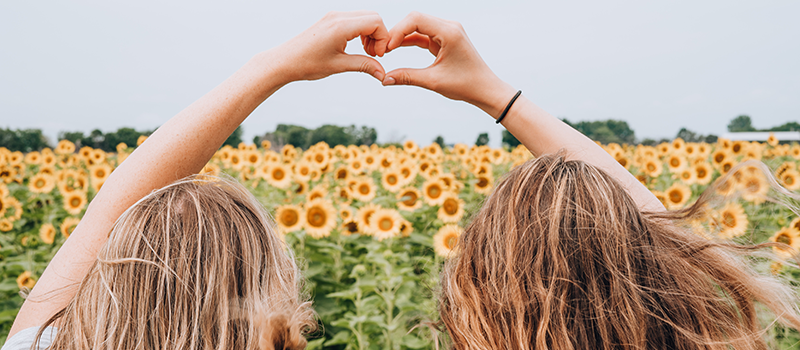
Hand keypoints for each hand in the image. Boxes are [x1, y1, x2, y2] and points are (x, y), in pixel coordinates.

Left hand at [265, 11, 389, 83]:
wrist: (285, 61)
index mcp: (341, 26)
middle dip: (379, 36)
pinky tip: (357, 47)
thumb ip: (364, 65)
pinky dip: (361, 32)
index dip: (383, 39)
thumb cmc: (307, 63)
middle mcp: (338, 16)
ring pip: (365, 17)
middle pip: (373, 17)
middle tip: (373, 55)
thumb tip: (382, 73)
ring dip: (371, 34)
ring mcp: (334, 16)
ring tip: (366, 53)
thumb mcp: (339, 66)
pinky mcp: (331, 20)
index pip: (376, 22)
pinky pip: (355, 20)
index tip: (377, 56)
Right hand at [381, 12, 516, 118]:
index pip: (416, 19)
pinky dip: (409, 41)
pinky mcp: (445, 39)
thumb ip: (407, 77)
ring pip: (418, 26)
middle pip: (415, 19)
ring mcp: (447, 31)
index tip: (386, 48)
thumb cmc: (466, 85)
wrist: (485, 89)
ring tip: (385, 50)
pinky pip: (423, 35)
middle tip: (382, 49)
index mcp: (449, 32)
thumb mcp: (434, 82)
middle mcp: (449, 27)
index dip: (397, 31)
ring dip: (401, 36)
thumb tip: (384, 79)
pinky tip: (395, 49)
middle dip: (397, 32)